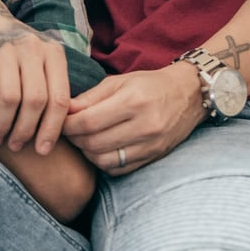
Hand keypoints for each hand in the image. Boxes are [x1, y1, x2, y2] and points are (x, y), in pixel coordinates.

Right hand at [0, 0, 71, 153]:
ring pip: (9, 98)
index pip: (59, 99)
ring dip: (3, 124)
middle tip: (15, 146)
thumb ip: (50, 86)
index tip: (42, 150)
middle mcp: (33, 48)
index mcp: (53, 53)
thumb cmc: (14, 48)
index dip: (52, 129)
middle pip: (35, 101)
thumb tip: (57, 131)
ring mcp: (5, 46)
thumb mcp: (39, 59)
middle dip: (25, 130)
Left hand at [62, 63, 205, 173]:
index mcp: (133, 101)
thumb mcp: (120, 81)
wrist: (189, 95)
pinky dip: (103, 162)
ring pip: (103, 160)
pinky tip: (100, 149)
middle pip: (93, 143)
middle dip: (74, 139)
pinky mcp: (153, 157)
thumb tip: (63, 110)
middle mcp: (144, 125)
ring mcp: (151, 145)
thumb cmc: (150, 84)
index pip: (88, 121)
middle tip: (69, 131)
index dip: (67, 124)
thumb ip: (91, 97)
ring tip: (84, 139)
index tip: (60, 121)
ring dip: (87, 153)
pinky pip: (118, 169)